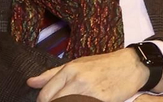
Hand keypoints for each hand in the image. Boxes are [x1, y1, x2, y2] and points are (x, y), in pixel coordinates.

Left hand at [28, 47, 147, 101]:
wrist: (132, 65)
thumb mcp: (78, 64)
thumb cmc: (104, 65)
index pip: (45, 95)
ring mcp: (90, 91)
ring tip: (75, 100)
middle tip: (64, 101)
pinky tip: (87, 101)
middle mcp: (78, 80)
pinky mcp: (102, 100)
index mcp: (70, 69)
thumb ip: (52, 74)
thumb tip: (30, 82)